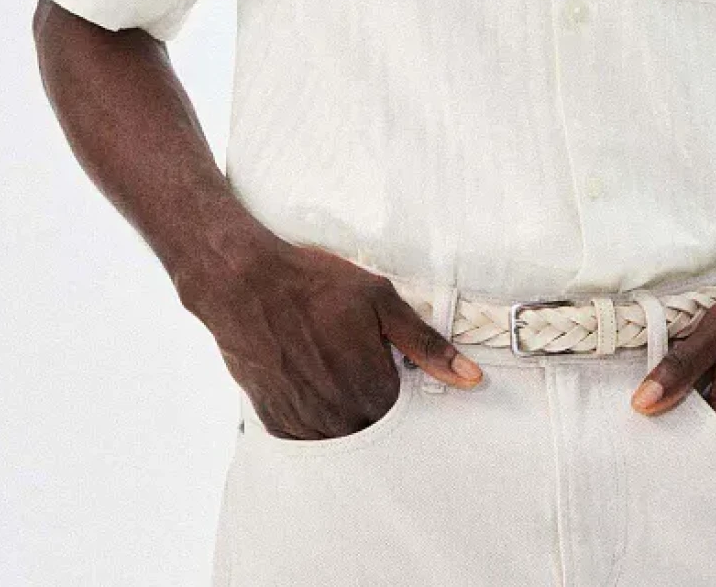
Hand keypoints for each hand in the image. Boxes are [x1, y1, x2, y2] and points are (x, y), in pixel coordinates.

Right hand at [196, 241, 483, 438]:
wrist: (245, 284)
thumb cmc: (315, 285)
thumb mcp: (380, 301)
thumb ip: (426, 345)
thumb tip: (470, 378)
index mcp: (373, 391)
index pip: (402, 408)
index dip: (393, 377)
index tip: (380, 356)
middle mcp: (340, 418)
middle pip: (370, 423)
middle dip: (368, 394)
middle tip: (349, 355)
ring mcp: (304, 424)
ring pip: (338, 431)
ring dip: (340, 407)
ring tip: (326, 361)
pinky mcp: (274, 421)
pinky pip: (305, 433)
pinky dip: (310, 411)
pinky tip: (305, 374)